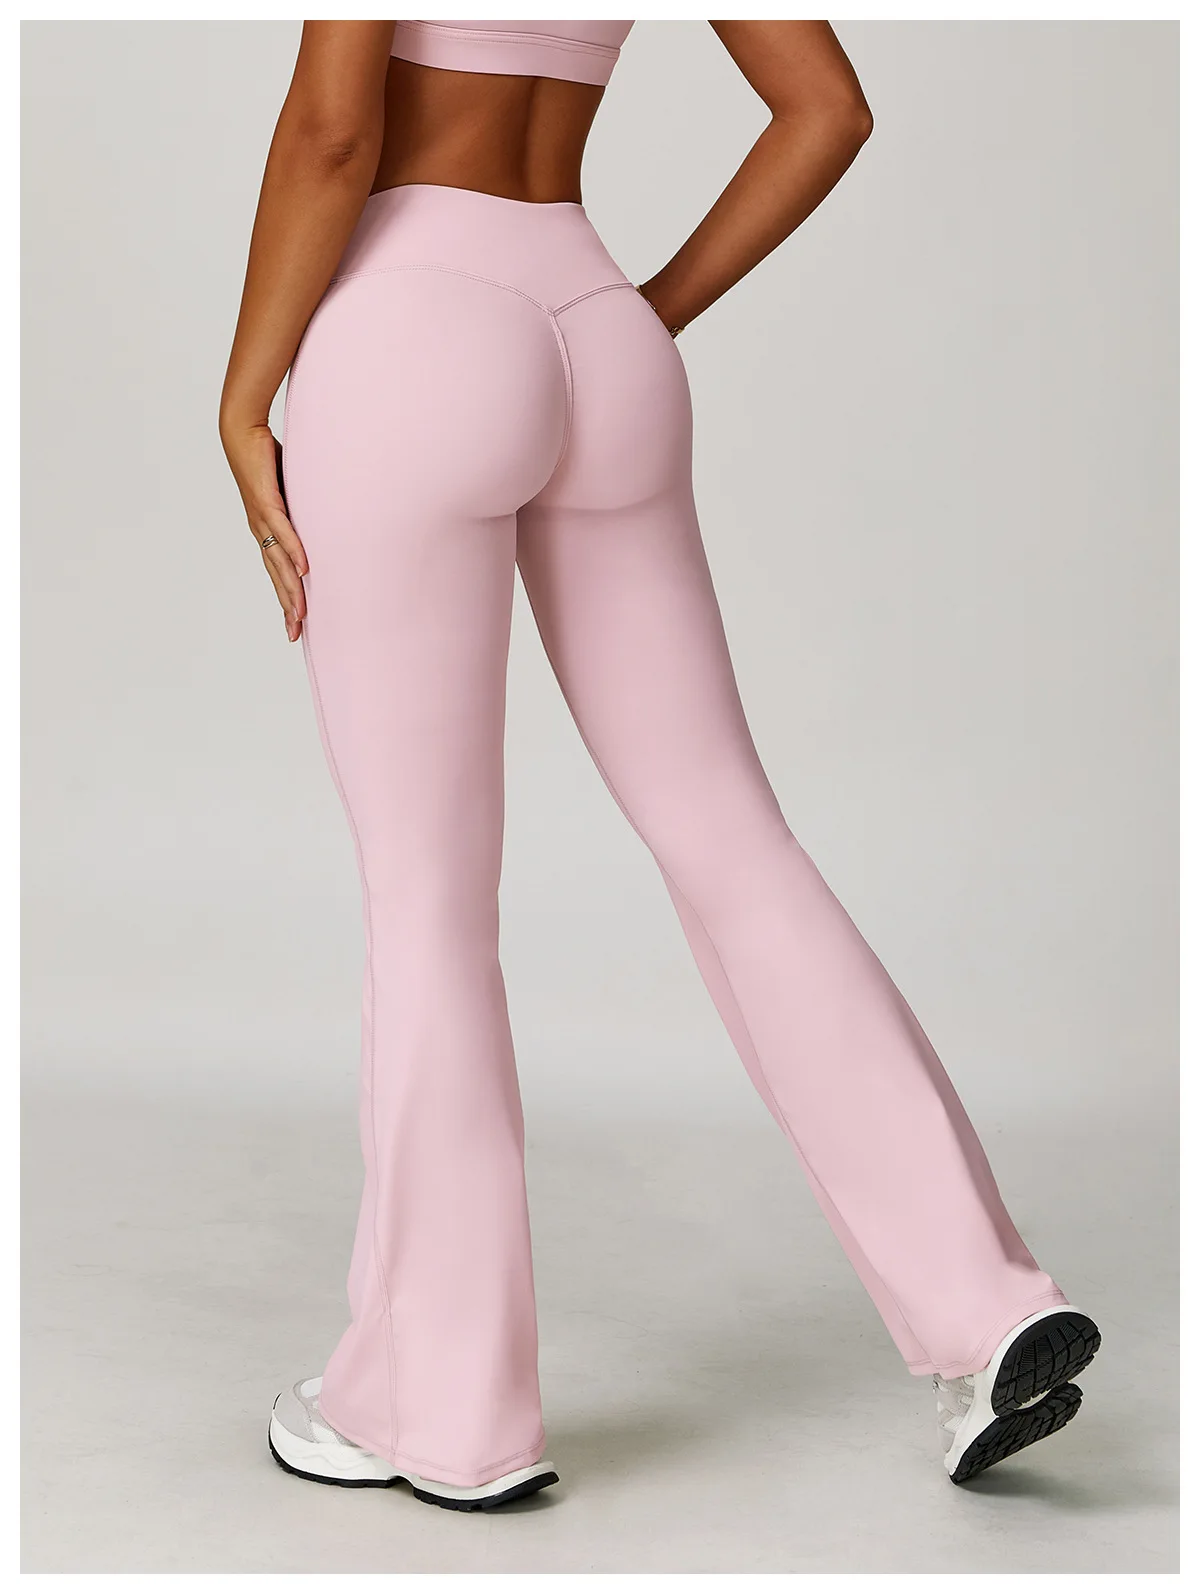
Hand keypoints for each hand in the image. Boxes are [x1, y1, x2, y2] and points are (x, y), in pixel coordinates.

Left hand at [221, 420, 308, 641]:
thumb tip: (325, 514)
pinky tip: (304, 569)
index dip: (286, 599)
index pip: (277, 572)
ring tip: (301, 611)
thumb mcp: (290, 490)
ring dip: (291, 588)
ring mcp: (262, 519)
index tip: (295, 625)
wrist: (242, 433)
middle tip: (296, 632)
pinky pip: (283, 532)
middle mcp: (261, 530)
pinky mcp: (267, 502)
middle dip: (287, 605)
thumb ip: (303, 507)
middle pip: (277, 576)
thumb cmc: (265, 458)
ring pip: (279, 561)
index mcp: (266, 531)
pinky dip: (293, 551)